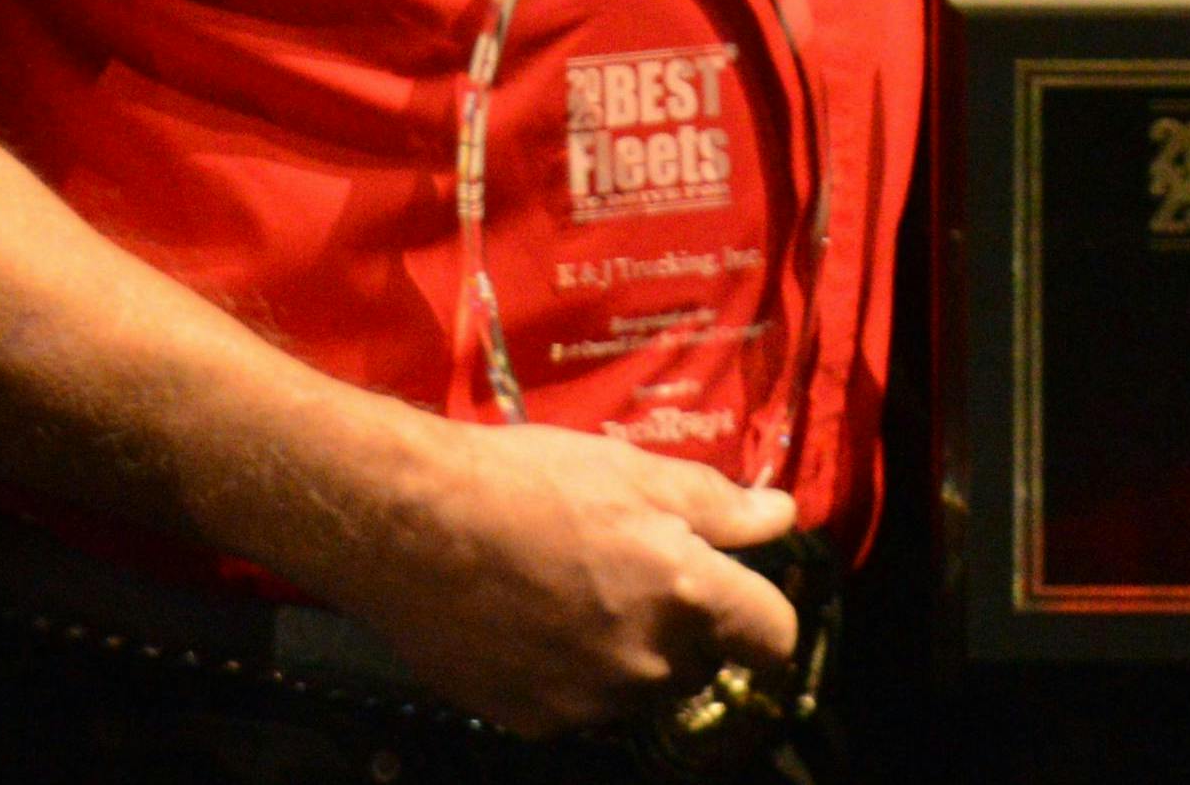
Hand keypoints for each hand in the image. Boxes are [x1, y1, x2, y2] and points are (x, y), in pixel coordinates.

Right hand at [298, 416, 798, 738]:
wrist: (406, 524)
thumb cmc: (522, 480)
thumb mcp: (629, 470)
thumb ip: (717, 504)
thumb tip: (783, 514)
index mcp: (684, 593)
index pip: (773, 635)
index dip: (763, 610)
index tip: (739, 591)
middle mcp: (648, 661)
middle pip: (703, 662)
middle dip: (684, 624)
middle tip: (628, 569)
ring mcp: (591, 700)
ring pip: (640, 686)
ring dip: (628, 651)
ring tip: (569, 592)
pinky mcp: (535, 719)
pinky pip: (579, 703)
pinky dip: (569, 672)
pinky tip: (528, 623)